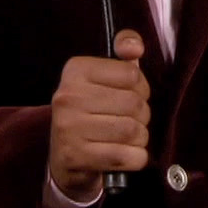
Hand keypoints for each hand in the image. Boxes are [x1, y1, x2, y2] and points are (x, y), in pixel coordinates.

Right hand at [48, 29, 150, 201]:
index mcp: (75, 70)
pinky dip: (135, 158)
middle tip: (132, 120)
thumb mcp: (104, 77)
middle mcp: (67, 96)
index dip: (142, 87)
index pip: (132, 73)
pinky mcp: (75, 156)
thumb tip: (135, 48)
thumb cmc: (91, 111)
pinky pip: (126, 156)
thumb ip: (124, 52)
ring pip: (132, 130)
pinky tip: (126, 155)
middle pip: (134, 103)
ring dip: (140, 138)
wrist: (65, 159)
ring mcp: (68, 128)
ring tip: (129, 138)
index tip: (132, 95)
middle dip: (142, 115)